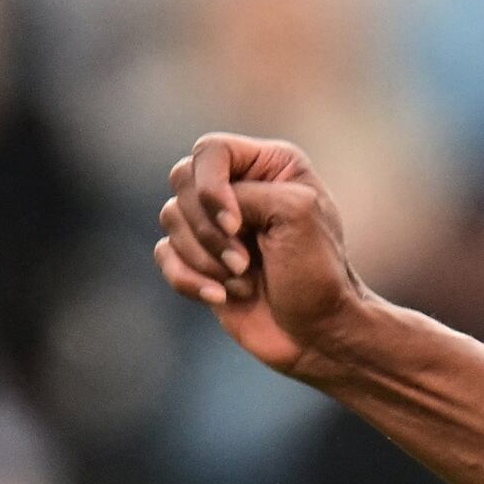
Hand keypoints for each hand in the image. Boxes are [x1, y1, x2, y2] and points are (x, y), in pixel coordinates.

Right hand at [157, 133, 373, 382]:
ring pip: (170, 219)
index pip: (210, 151)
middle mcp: (240, 187)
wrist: (319, 333)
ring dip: (206, 258)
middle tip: (245, 261)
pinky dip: (188, 279)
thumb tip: (202, 211)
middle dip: (208, 229)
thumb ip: (245, 194)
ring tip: (244, 281)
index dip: (211, 187)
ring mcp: (216, 224)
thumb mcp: (296, 213)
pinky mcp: (199, 260)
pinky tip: (221, 298)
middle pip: (182, 182)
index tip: (238, 226)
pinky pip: (164, 254)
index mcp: (270, 165)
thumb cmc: (318, 273)